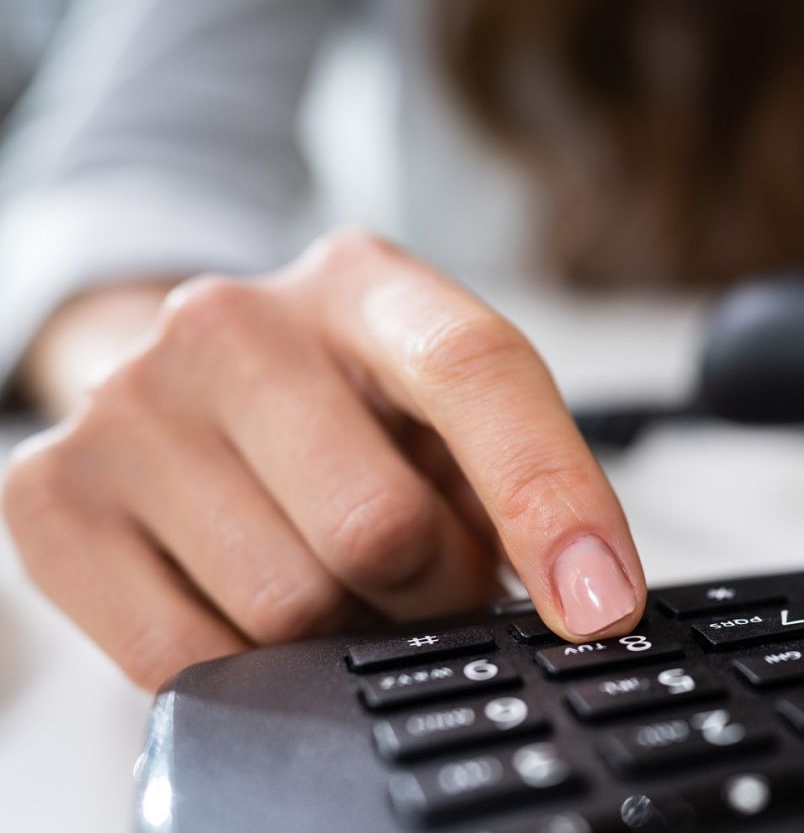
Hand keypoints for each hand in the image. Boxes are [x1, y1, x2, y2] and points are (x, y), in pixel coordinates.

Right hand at [2, 231, 644, 688]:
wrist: (182, 390)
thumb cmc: (348, 411)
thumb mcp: (444, 409)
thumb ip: (521, 476)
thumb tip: (591, 598)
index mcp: (364, 284)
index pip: (476, 371)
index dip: (552, 497)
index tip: (601, 603)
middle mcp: (234, 321)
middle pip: (381, 527)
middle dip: (433, 588)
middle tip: (422, 574)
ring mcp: (130, 405)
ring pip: (289, 607)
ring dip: (342, 629)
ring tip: (334, 578)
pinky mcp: (50, 496)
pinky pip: (189, 659)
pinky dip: (250, 666)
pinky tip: (250, 602)